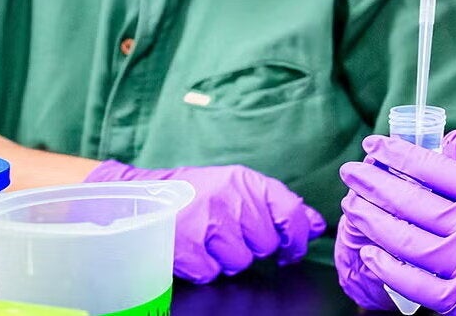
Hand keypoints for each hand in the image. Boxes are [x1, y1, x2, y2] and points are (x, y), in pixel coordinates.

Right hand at [86, 160, 325, 283]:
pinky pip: (212, 273)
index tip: (292, 251)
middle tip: (230, 238)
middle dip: (252, 248)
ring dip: (226, 260)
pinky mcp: (186, 245)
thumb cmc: (193, 195)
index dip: (298, 238)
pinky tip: (192, 252)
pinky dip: (203, 270)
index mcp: (246, 181)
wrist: (138, 198)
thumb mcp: (236, 188)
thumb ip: (277, 205)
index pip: (292, 211)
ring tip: (208, 243)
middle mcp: (230, 198)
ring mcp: (207, 222)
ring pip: (241, 262)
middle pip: (266, 244)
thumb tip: (317, 224)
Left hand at [339, 121, 455, 315]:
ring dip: (372, 221)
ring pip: (402, 241)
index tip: (374, 144)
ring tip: (353, 206)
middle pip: (408, 201)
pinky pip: (411, 284)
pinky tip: (371, 252)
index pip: (430, 169)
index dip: (397, 154)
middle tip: (350, 171)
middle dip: (373, 182)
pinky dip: (387, 268)